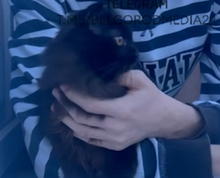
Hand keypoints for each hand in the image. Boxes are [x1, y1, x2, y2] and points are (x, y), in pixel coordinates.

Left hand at [53, 70, 202, 150]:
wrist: (164, 120)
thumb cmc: (151, 97)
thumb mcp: (140, 80)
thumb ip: (120, 75)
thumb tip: (99, 74)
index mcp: (121, 110)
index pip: (89, 104)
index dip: (73, 95)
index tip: (63, 86)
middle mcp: (115, 127)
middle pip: (82, 119)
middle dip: (66, 106)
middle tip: (55, 94)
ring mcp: (114, 139)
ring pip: (83, 132)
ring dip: (67, 120)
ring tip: (57, 109)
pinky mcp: (114, 145)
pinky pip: (91, 140)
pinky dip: (78, 132)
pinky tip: (70, 123)